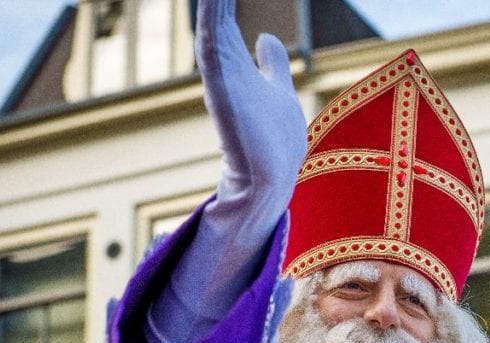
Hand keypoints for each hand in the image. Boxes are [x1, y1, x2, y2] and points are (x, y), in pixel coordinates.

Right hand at [195, 0, 306, 230]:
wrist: (270, 179)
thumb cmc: (274, 141)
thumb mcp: (278, 90)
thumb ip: (270, 64)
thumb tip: (269, 39)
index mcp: (235, 56)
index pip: (223, 7)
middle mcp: (222, 58)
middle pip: (214, 6)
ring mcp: (220, 69)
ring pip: (210, 12)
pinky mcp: (220, 80)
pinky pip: (211, 31)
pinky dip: (211, 8)